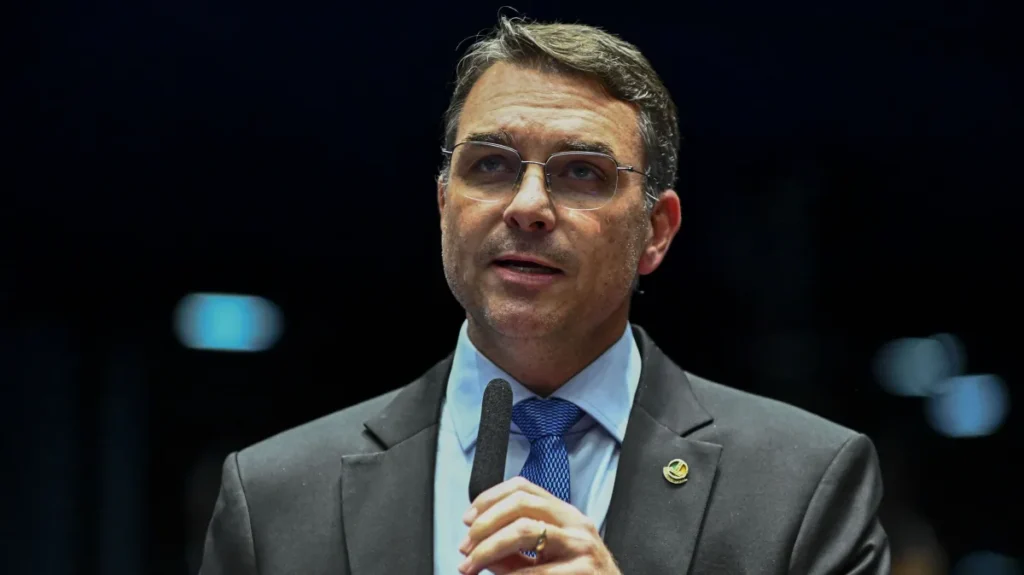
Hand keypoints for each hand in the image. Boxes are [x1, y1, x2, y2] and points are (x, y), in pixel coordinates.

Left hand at [457, 477, 620, 574]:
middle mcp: (576, 523)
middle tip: (465, 547)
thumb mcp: (550, 556)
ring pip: (524, 530)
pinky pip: (535, 571)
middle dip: (485, 524)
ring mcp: (581, 546)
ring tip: (471, 566)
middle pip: (521, 503)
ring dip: (488, 549)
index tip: (468, 519)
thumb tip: (479, 548)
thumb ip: (517, 550)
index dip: (489, 499)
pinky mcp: (584, 571)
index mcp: (566, 513)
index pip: (523, 487)